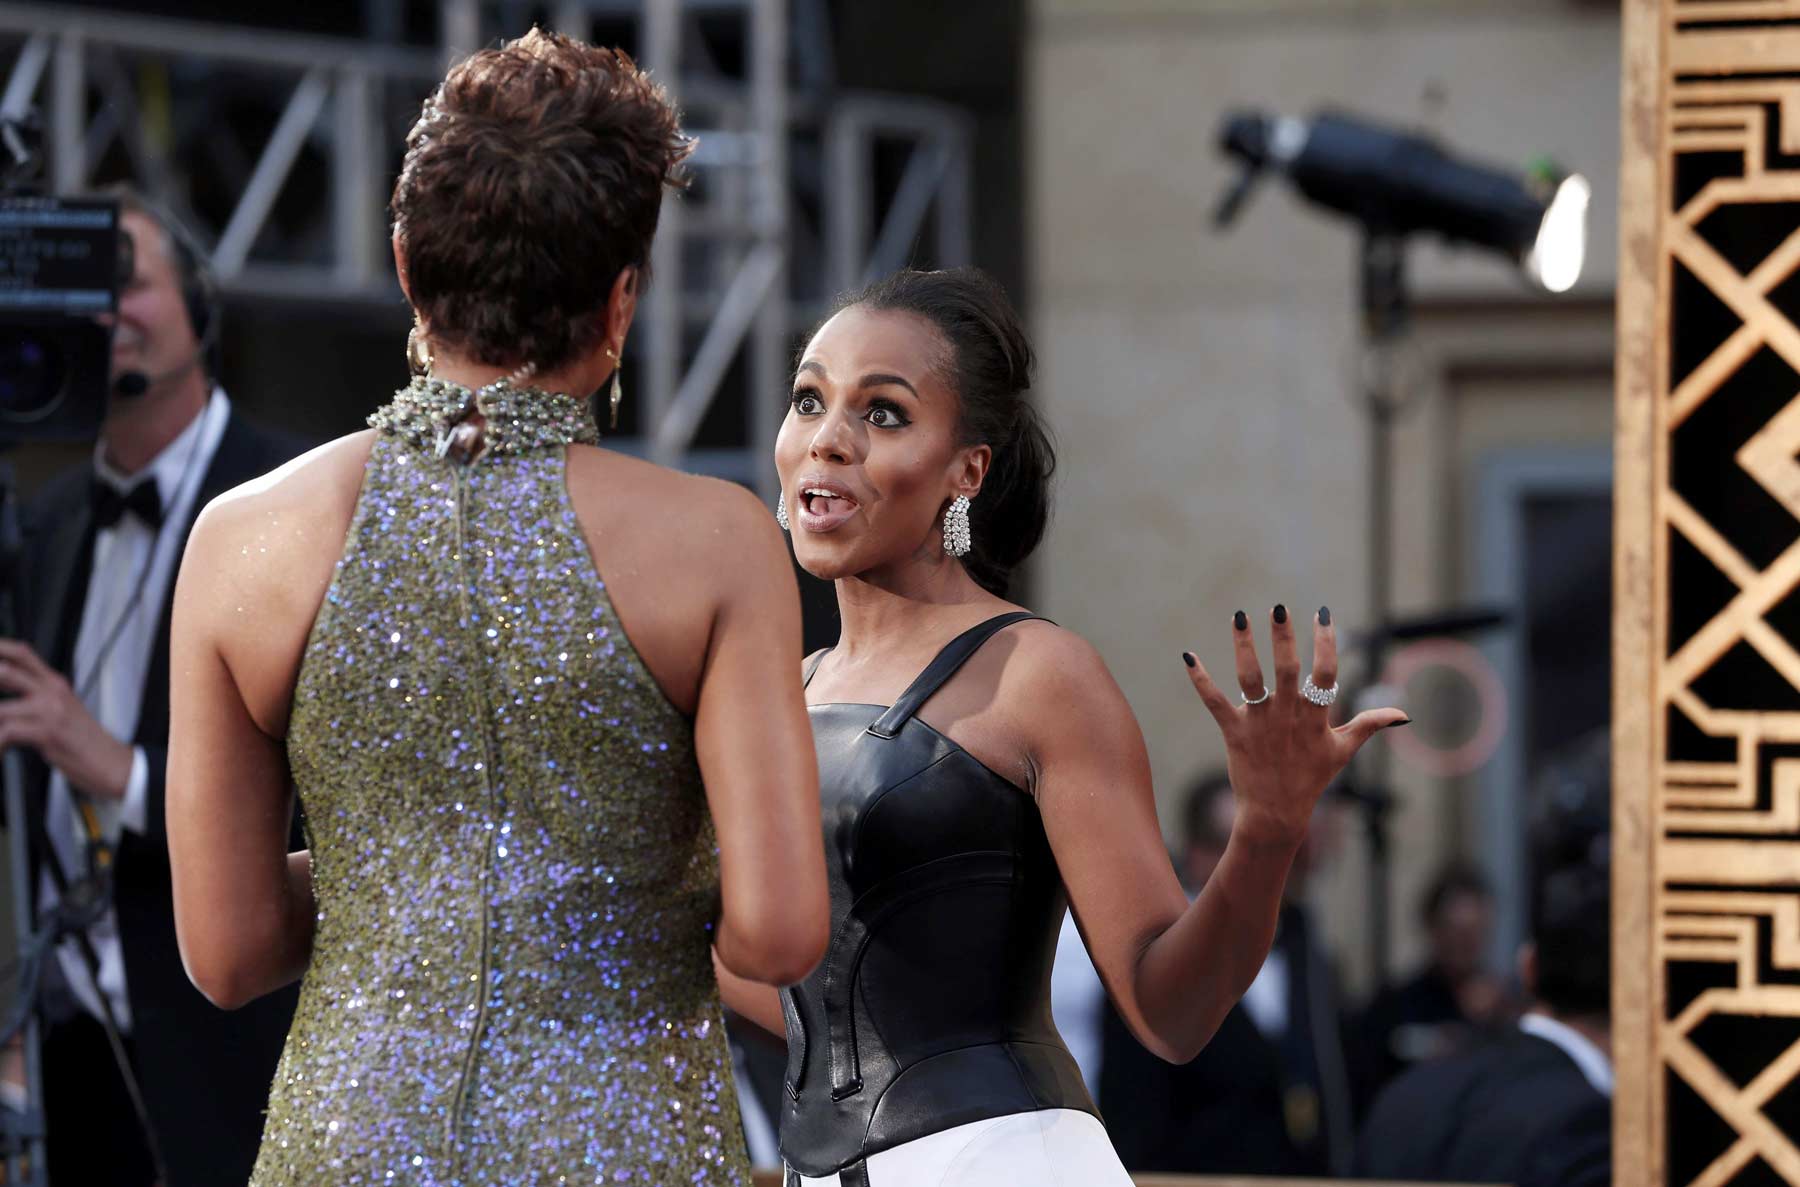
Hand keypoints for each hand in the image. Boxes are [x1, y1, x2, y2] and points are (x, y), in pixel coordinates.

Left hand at [0, 640, 133, 799]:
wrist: (111, 762)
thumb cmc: (85, 742)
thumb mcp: (63, 710)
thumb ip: (37, 696)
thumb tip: (5, 691)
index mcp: (56, 683)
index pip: (22, 653)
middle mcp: (53, 692)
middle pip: (7, 671)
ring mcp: (51, 711)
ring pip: (1, 709)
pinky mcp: (49, 732)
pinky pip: (8, 733)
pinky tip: (1, 751)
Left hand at [1183, 605, 1407, 845]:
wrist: (1276, 813)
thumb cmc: (1312, 779)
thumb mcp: (1343, 750)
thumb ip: (1370, 725)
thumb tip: (1403, 714)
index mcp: (1315, 716)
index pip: (1325, 672)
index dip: (1325, 642)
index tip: (1323, 613)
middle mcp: (1287, 715)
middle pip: (1286, 668)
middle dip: (1283, 636)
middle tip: (1277, 607)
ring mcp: (1259, 722)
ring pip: (1250, 678)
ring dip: (1243, 646)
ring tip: (1239, 615)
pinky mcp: (1234, 731)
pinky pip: (1214, 701)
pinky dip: (1201, 680)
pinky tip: (1188, 656)